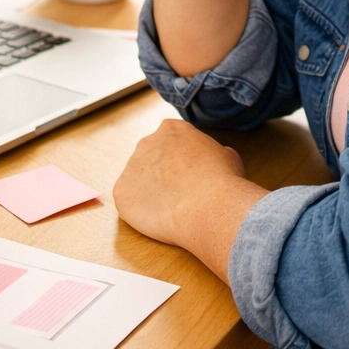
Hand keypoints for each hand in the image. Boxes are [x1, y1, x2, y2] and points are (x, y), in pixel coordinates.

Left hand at [113, 119, 265, 280]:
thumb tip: (213, 159)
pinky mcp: (121, 192)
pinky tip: (159, 219)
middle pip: (150, 161)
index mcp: (170, 129)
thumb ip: (212, 152)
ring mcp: (130, 167)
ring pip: (138, 183)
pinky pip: (128, 203)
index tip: (188, 178)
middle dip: (161, 177)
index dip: (179, 164)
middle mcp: (146, 142)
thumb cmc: (223, 181)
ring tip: (172, 210)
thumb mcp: (227, 155)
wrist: (209, 206)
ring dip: (150, 195)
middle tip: (179, 196)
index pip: (169, 144)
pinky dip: (140, 213)